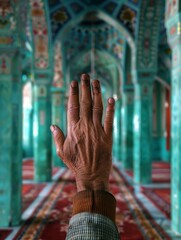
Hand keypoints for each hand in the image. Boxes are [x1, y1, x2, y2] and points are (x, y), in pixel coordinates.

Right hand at [51, 73, 114, 191]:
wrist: (92, 175)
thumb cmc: (76, 164)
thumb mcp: (62, 152)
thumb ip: (58, 137)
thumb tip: (53, 126)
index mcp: (73, 129)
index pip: (73, 106)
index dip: (74, 93)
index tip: (74, 83)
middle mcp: (86, 127)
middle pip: (85, 103)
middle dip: (85, 88)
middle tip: (85, 75)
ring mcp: (98, 131)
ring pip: (98, 108)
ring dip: (97, 93)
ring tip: (96, 81)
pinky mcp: (108, 136)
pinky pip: (110, 120)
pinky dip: (111, 109)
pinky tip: (112, 99)